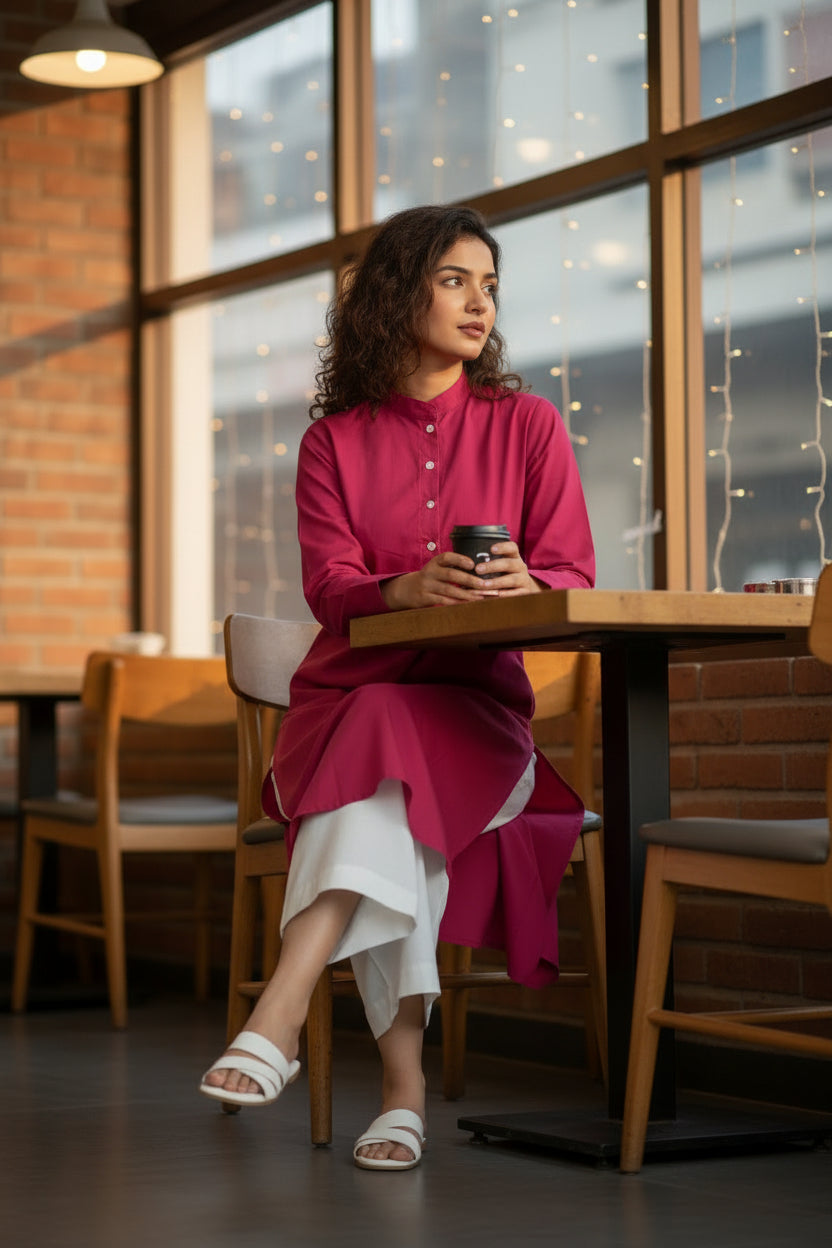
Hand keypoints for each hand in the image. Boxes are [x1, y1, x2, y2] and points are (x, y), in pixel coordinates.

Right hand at [381, 551, 501, 610]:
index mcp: (434, 562)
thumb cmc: (429, 578)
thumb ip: (452, 568)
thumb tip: (478, 572)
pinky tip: (467, 604)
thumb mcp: (437, 569)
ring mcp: (426, 586)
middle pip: (451, 575)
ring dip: (466, 594)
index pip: (447, 557)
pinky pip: (443, 601)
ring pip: (448, 590)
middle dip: (469, 580)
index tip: (473, 564)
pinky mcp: (424, 598)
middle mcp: (430, 572)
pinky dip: (456, 603)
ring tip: (480, 597)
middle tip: (484, 584)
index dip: (460, 559)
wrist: (406, 590)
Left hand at [471, 541, 542, 596]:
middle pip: (509, 564)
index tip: (491, 549)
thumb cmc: (506, 575)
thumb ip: (488, 562)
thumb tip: (463, 563)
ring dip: (496, 582)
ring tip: (483, 585)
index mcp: (514, 557)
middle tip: (478, 569)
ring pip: (511, 579)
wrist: (526, 589)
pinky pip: (515, 594)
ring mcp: (524, 580)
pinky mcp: (525, 593)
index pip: (512, 547)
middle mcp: (520, 566)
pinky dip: (505, 595)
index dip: (503, 547)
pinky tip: (494, 596)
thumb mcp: (502, 566)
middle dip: (492, 566)